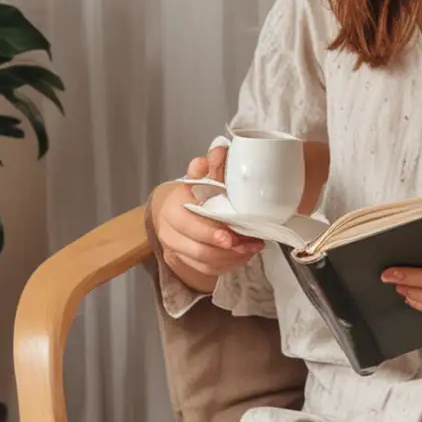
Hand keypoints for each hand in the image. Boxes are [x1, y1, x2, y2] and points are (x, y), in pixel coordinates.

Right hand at [149, 145, 262, 280]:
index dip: (209, 233)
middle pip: (198, 249)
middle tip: (248, 245)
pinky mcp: (184, 262)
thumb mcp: (203, 179)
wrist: (177, 211)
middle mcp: (169, 231)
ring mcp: (175, 249)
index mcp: (172, 207)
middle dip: (226, 250)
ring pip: (204, 262)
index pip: (188, 224)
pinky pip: (208, 270)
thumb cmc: (195, 194)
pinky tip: (244, 255)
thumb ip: (212, 168)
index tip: (230, 237)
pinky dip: (228, 265)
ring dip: (232, 258)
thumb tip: (220, 151)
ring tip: (252, 248)